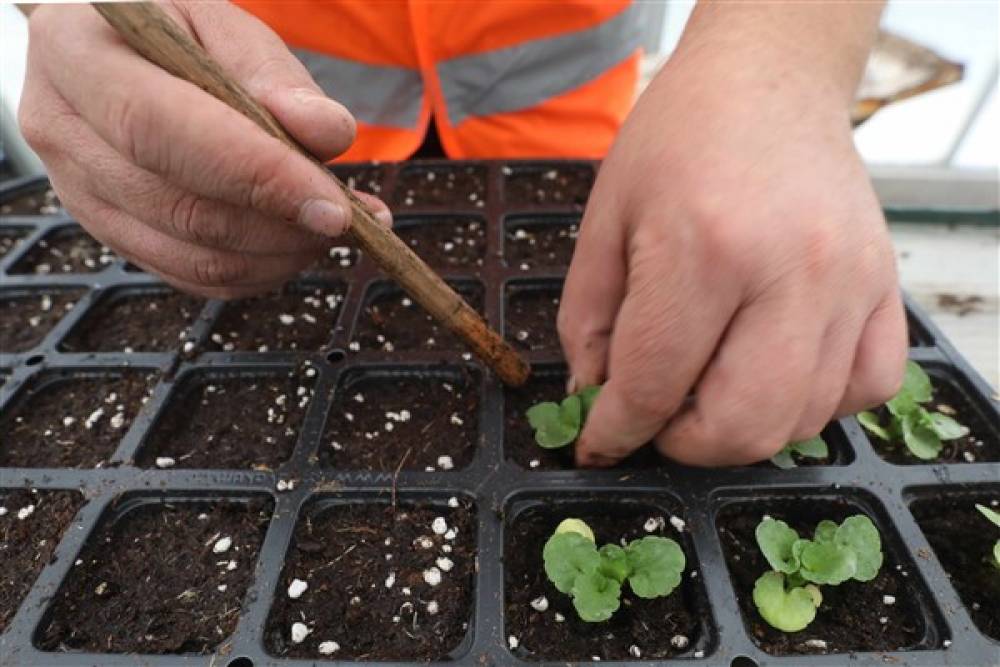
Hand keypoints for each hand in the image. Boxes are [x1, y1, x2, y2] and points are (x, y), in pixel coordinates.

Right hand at [19, 2, 389, 298]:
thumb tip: (326, 132)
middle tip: (346, 218)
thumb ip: (273, 74)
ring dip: (277, 255)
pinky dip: (257, 272)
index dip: (253, 174)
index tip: (331, 205)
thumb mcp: (220, 23)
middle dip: (277, 224)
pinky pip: (191, 276)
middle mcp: (60, 130)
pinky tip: (297, 244)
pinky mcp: (112, 234)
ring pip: (189, 255)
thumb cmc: (173, 31)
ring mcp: (78, 194)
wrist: (121, 55)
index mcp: (74, 53)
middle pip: (179, 206)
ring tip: (331, 227)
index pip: (160, 129)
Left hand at [559, 40, 904, 466]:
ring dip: (743, 429)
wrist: (767, 81)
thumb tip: (595, 398)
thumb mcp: (605, 219)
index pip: (655, 383)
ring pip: (803, 420)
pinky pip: (866, 389)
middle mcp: (790, 273)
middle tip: (657, 418)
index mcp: (704, 250)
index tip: (598, 444)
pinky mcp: (885, 286)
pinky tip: (776, 371)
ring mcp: (850, 284)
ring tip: (708, 386)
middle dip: (683, 445)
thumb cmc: (677, 141)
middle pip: (741, 425)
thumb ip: (588, 319)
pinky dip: (816, 405)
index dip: (616, 430)